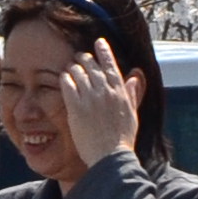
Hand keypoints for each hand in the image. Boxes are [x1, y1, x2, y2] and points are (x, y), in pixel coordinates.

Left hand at [60, 47, 139, 169]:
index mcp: (120, 92)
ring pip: (78, 73)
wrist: (110, 156)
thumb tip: (135, 76)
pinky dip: (65, 79)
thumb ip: (131, 93)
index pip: (111, 65)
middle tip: (79, 56)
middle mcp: (105, 91)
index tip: (98, 42)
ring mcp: (90, 98)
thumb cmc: (122, 138)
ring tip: (69, 67)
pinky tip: (62, 77)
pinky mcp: (76, 108)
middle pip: (92, 66)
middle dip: (84, 58)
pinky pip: (68, 86)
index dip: (104, 51)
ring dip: (73, 67)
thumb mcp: (132, 113)